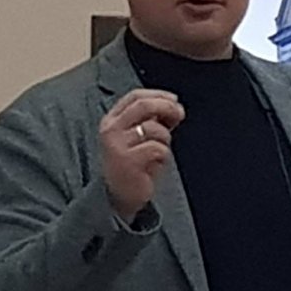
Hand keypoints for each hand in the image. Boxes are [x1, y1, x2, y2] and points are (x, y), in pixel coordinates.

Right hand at [98, 88, 185, 220]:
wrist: (118, 196)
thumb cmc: (132, 164)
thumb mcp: (138, 137)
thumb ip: (152, 119)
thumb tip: (175, 106)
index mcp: (111, 120)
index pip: (135, 96)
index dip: (158, 95)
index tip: (174, 100)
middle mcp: (110, 130)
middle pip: (143, 105)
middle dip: (167, 107)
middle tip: (180, 114)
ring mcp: (117, 145)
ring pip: (154, 129)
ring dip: (165, 140)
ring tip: (158, 153)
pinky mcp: (127, 161)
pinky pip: (158, 149)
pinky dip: (163, 156)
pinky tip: (155, 164)